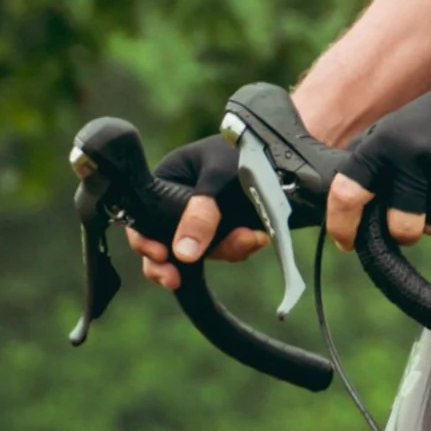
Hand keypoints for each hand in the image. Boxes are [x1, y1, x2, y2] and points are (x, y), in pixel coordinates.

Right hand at [140, 126, 264, 291]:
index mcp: (167, 180)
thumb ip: (201, 214)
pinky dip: (240, 248)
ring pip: (201, 252)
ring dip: (224, 250)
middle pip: (166, 243)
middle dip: (175, 263)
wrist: (286, 156)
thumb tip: (183, 254)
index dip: (144, 241)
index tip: (158, 257)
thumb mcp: (218, 177)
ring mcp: (203, 219)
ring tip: (250, 238)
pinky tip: (258, 236)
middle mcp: (180, 202)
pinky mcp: (225, 229)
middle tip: (174, 280)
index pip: (144, 216)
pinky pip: (225, 250)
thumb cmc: (245, 151)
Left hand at [327, 75, 430, 241]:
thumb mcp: (388, 132)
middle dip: (405, 232)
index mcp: (383, 143)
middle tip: (409, 222)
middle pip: (402, 227)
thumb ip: (364, 166)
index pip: (349, 193)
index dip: (342, 225)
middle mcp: (414, 154)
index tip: (347, 243)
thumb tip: (341, 211)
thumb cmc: (427, 125)